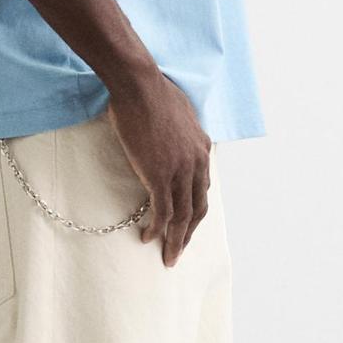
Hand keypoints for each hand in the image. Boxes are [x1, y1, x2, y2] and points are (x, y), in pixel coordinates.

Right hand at [103, 73, 211, 266]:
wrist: (140, 85)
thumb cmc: (151, 92)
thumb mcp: (177, 113)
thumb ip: (179, 131)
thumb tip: (170, 135)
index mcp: (202, 148)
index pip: (202, 189)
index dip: (194, 211)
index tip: (186, 225)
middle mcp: (197, 162)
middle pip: (197, 208)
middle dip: (189, 233)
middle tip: (178, 251)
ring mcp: (180, 170)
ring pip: (182, 216)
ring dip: (176, 240)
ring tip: (167, 257)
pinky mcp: (160, 175)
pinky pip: (162, 211)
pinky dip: (157, 229)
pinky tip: (148, 239)